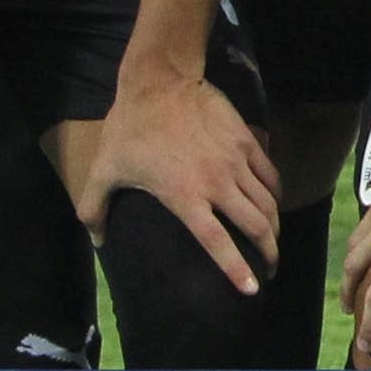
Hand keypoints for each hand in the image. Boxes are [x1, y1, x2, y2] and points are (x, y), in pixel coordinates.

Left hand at [72, 59, 278, 294]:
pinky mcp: (247, 141)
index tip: (252, 289)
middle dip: (268, 252)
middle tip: (270, 268)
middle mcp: (217, 183)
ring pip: (268, 203)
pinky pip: (270, 175)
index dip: (237, 268)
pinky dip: (276, 195)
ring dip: (274, 227)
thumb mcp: (103, 170)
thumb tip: (99, 241)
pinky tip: (273, 204)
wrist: (160, 81)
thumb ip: (95, 210)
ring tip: (273, 241)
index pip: (219, 242)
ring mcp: (236, 160)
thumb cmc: (130, 128)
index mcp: (185, 196)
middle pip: (256, 225)